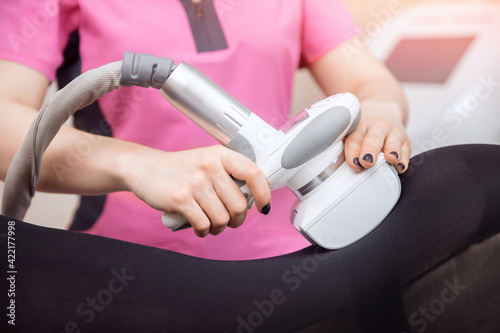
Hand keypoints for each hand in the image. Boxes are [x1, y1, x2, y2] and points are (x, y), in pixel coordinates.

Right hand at [122, 145, 270, 236]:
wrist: (144, 168)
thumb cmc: (180, 169)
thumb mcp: (207, 161)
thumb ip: (228, 175)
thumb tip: (253, 199)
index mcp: (220, 155)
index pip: (253, 173)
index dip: (263, 193)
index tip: (262, 206)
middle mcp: (210, 166)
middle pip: (239, 204)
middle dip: (236, 219)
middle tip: (229, 220)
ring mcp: (195, 182)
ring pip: (222, 218)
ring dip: (218, 228)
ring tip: (211, 224)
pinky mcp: (180, 199)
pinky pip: (204, 224)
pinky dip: (203, 231)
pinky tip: (199, 227)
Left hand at [344, 100, 410, 173]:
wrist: (383, 109)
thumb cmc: (363, 126)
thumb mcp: (352, 130)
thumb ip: (345, 144)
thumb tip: (333, 165)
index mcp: (360, 125)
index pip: (354, 139)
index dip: (352, 152)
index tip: (353, 163)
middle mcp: (377, 126)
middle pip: (373, 138)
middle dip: (370, 150)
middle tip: (367, 161)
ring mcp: (393, 132)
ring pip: (393, 142)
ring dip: (392, 151)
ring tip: (390, 159)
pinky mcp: (405, 140)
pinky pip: (406, 150)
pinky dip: (404, 159)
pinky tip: (401, 166)